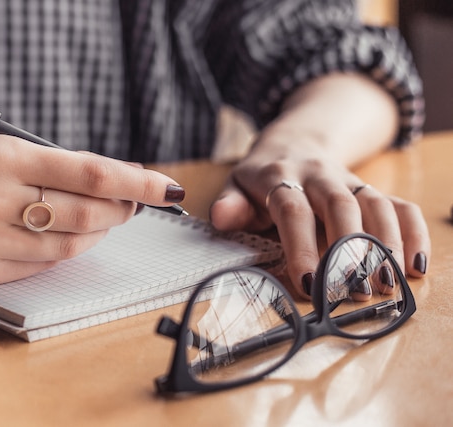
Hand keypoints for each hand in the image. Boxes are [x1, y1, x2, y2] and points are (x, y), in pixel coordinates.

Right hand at [0, 136, 183, 285]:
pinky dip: (67, 251)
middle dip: (122, 208)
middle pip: (88, 213)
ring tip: (107, 217)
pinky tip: (72, 239)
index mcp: (0, 156)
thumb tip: (112, 184)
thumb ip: (49, 168)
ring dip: (99, 232)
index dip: (137, 182)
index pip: (91, 173)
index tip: (167, 187)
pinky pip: (41, 265)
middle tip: (133, 202)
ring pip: (70, 245)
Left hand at [209, 136, 430, 298]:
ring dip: (385, 245)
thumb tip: (221, 217)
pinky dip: (413, 232)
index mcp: (281, 176)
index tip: (308, 284)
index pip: (293, 211)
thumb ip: (231, 204)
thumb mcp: (237, 185)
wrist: (295, 141)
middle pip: (340, 206)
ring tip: (387, 284)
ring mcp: (349, 181)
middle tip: (355, 289)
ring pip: (374, 205)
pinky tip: (415, 264)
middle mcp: (319, 176)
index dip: (301, 246)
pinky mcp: (371, 189)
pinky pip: (399, 205)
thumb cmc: (262, 175)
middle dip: (350, 249)